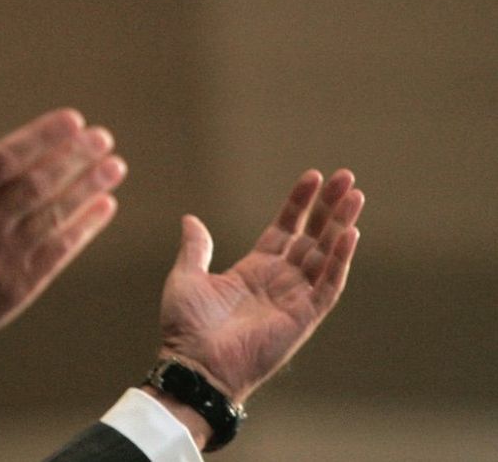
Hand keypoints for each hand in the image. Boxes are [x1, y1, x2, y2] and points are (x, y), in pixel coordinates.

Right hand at [0, 85, 126, 379]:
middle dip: (74, 157)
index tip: (73, 119)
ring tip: (114, 165)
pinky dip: (84, 227)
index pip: (5, 160)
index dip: (42, 137)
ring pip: (52, 216)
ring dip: (87, 188)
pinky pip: (58, 252)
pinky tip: (105, 205)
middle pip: (35, 185)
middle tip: (103, 137)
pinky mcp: (16, 289)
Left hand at [158, 169, 363, 403]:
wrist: (194, 364)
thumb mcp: (187, 277)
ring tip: (355, 195)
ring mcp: (294, 297)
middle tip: (346, 177)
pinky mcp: (304, 316)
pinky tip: (350, 234)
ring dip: (341, 225)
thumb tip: (190, 218)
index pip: (284, 228)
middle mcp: (279, 280)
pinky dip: (340, 260)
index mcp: (254, 270)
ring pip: (326, 254)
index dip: (299, 203)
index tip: (313, 176)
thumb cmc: (186, 327)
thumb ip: (196, 248)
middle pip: (312, 235)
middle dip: (329, 207)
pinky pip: (328, 284)